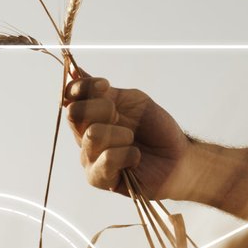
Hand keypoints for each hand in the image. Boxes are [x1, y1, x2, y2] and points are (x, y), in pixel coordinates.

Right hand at [63, 70, 193, 196]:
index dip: (81, 87)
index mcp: (91, 114)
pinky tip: (136, 157)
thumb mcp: (133, 101)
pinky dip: (128, 154)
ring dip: (121, 134)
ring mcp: (89, 158)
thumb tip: (75, 69)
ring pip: (93, 135)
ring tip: (133, 140)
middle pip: (74, 114)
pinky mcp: (98, 178)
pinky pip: (106, 160)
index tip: (105, 86)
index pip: (69, 96)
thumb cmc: (156, 129)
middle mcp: (84, 135)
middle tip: (121, 118)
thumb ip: (103, 90)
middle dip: (103, 109)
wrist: (178, 157)